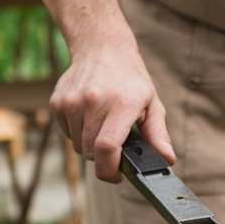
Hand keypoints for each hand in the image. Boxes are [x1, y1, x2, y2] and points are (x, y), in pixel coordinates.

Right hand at [50, 42, 174, 182]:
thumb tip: (167, 160)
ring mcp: (72, 101)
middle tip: (117, 149)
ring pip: (78, 146)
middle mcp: (94, 102)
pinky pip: (67, 134)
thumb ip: (158, 135)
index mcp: (121, 104)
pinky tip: (90, 117)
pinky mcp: (57, 102)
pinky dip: (79, 134)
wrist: (101, 48)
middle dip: (104, 159)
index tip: (117, 175)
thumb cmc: (131, 80)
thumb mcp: (152, 104)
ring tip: (104, 127)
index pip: (107, 146)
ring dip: (91, 146)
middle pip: (92, 152)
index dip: (110, 169)